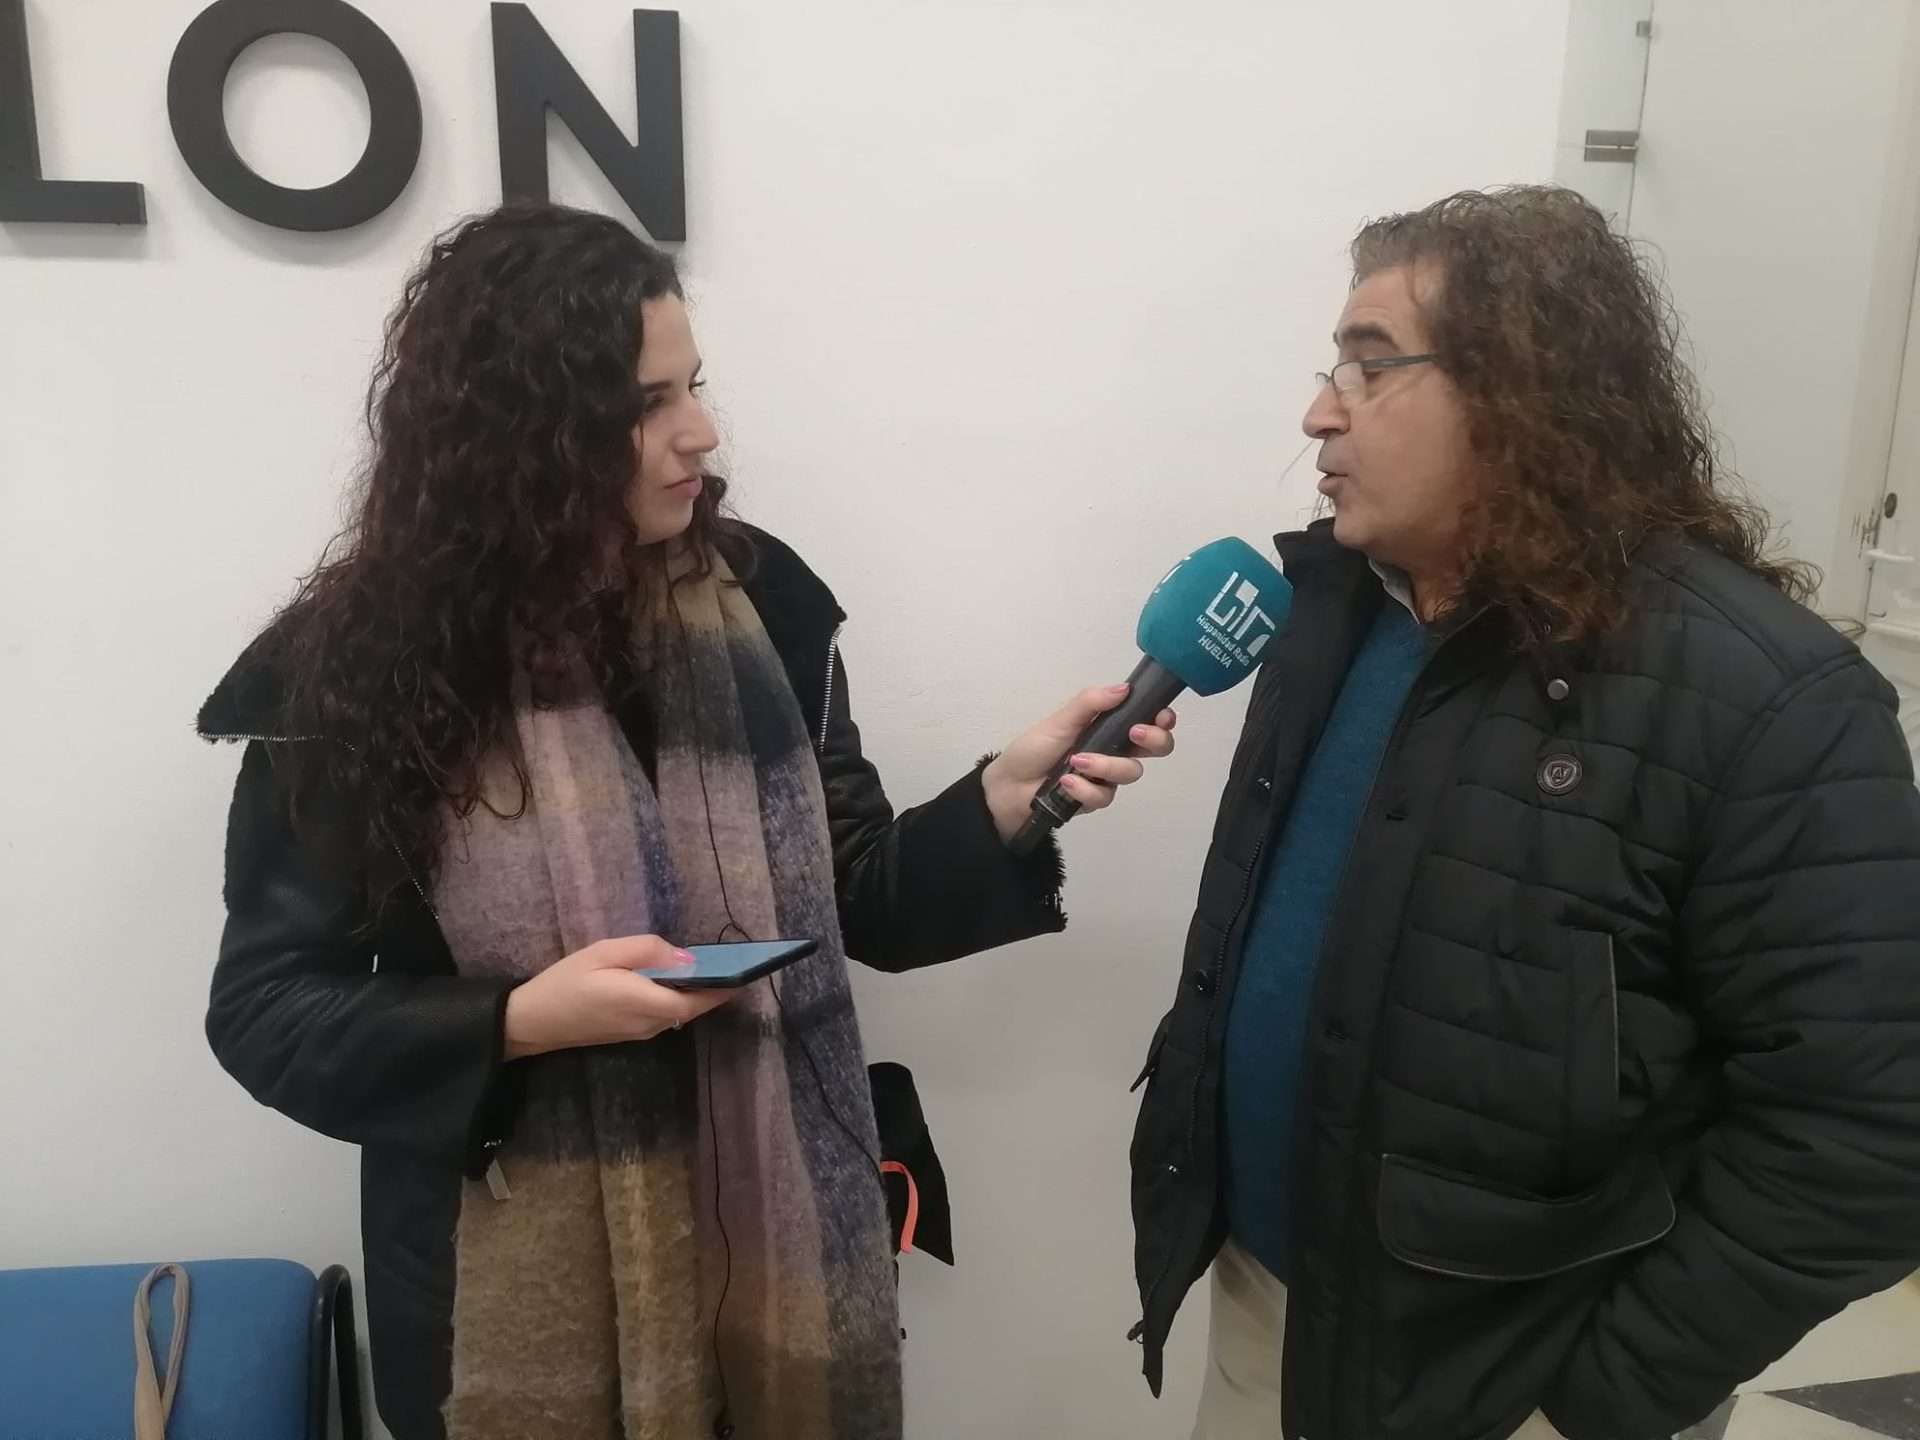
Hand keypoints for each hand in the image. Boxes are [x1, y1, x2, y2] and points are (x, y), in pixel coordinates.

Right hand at [501, 935, 736, 1059]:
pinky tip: (676, 977)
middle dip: (714, 987)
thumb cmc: (566, 982)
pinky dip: (676, 996)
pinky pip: (664, 1013)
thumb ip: (647, 951)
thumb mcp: (604, 953)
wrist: (531, 1021)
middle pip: (692, 1006)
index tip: (746, 970)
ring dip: (695, 992)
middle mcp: (650, 1023)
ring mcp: (640, 1032)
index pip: (697, 999)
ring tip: (711, 964)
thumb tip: (686, 956)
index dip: (723, 987)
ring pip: (679, 1011)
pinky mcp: (631, 1033)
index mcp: (645, 1002)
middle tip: (732, 962)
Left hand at [980, 682, 1177, 844]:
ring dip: (1105, 766)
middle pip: (1155, 748)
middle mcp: (1114, 749)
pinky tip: (1066, 783)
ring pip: (1130, 773)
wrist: (1008, 787)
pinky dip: (1085, 788)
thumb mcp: (1060, 720)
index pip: (1147, 719)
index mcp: (1108, 725)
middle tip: (1135, 734)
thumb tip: (1124, 688)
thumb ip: (1090, 703)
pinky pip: (1104, 795)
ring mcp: (1106, 776)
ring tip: (1075, 762)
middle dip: (1154, 741)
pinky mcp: (1095, 799)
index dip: (1162, 719)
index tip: (1162, 716)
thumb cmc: (1033, 748)